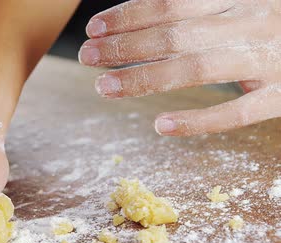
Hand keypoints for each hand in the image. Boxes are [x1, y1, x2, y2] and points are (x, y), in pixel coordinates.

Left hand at [80, 0, 280, 135]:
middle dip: (126, 46)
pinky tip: (160, 125)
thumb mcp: (245, 2)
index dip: (129, 15)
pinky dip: (200, 120)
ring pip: (199, 69)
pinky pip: (240, 112)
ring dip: (146, 78)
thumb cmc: (279, 19)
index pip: (173, 3)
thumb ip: (204, 3)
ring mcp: (272, 60)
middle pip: (177, 34)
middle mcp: (254, 22)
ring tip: (104, 87)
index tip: (94, 28)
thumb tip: (152, 8)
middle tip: (87, 56)